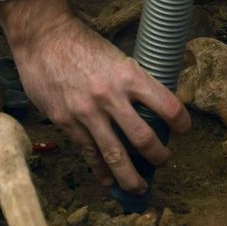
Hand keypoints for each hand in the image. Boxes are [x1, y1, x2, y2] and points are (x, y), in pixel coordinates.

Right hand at [0, 0, 190, 192]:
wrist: (42, 39)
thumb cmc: (82, 44)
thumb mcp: (117, 56)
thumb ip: (132, 81)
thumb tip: (150, 104)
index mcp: (129, 76)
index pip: (168, 106)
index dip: (181, 122)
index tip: (184, 129)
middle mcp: (110, 96)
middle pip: (143, 139)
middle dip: (159, 156)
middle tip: (164, 160)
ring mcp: (86, 112)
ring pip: (115, 155)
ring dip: (130, 176)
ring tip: (140, 187)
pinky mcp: (66, 122)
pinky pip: (88, 152)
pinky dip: (100, 170)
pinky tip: (108, 180)